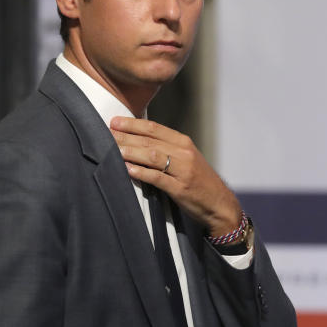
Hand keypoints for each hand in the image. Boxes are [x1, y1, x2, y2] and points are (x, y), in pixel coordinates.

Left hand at [110, 116, 241, 236]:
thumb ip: (166, 148)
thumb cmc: (199, 181)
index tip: (114, 121)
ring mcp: (183, 170)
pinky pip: (157, 178)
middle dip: (126, 136)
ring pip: (152, 156)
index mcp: (183, 142)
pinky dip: (141, 172)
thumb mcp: (186, 158)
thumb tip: (138, 140)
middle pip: (149, 141)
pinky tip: (127, 169)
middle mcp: (184, 153)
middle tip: (106, 133)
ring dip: (130, 152)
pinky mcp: (181, 188)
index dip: (132, 124)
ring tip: (113, 149)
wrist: (220, 204)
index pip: (153, 128)